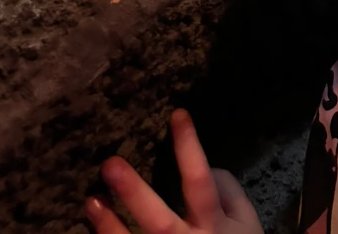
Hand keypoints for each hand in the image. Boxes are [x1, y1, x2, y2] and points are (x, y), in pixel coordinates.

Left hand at [85, 109, 264, 233]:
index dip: (189, 148)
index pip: (200, 181)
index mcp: (213, 225)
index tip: (177, 115)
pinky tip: (93, 229)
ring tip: (91, 201)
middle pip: (159, 221)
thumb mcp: (246, 222)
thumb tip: (209, 165)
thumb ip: (230, 192)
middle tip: (110, 164)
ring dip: (109, 226)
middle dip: (133, 193)